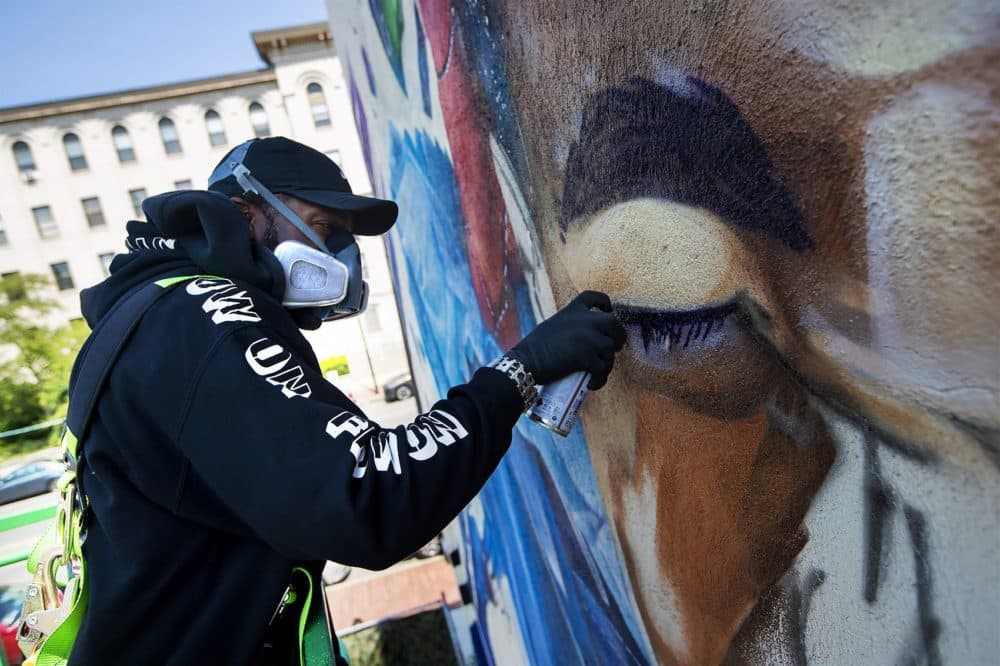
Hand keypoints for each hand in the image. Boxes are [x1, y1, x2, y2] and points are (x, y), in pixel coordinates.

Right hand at [508, 290, 625, 389]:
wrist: (526, 361)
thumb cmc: (534, 348)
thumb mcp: (553, 326)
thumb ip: (570, 327)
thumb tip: (582, 340)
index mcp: (573, 310)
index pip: (594, 297)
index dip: (605, 303)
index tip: (609, 311)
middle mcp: (583, 320)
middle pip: (613, 323)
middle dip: (619, 336)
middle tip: (616, 348)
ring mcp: (587, 338)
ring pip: (610, 349)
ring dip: (608, 362)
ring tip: (599, 373)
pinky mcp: (586, 357)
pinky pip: (602, 368)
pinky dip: (600, 378)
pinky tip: (593, 384)